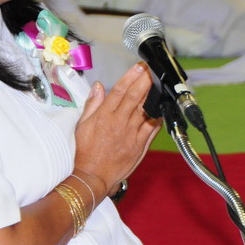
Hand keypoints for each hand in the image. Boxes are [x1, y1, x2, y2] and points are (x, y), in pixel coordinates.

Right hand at [73, 65, 160, 197]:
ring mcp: (131, 134)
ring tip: (159, 84)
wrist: (92, 176)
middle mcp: (119, 123)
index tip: (139, 67)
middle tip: (152, 70)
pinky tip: (162, 107)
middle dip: (145, 81)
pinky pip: (151, 128)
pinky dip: (157, 117)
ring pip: (145, 110)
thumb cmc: (85, 152)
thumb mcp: (82, 126)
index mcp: (104, 116)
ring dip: (153, 95)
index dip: (131, 77)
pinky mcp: (139, 145)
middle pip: (135, 97)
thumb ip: (92, 105)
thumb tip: (98, 87)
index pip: (119, 91)